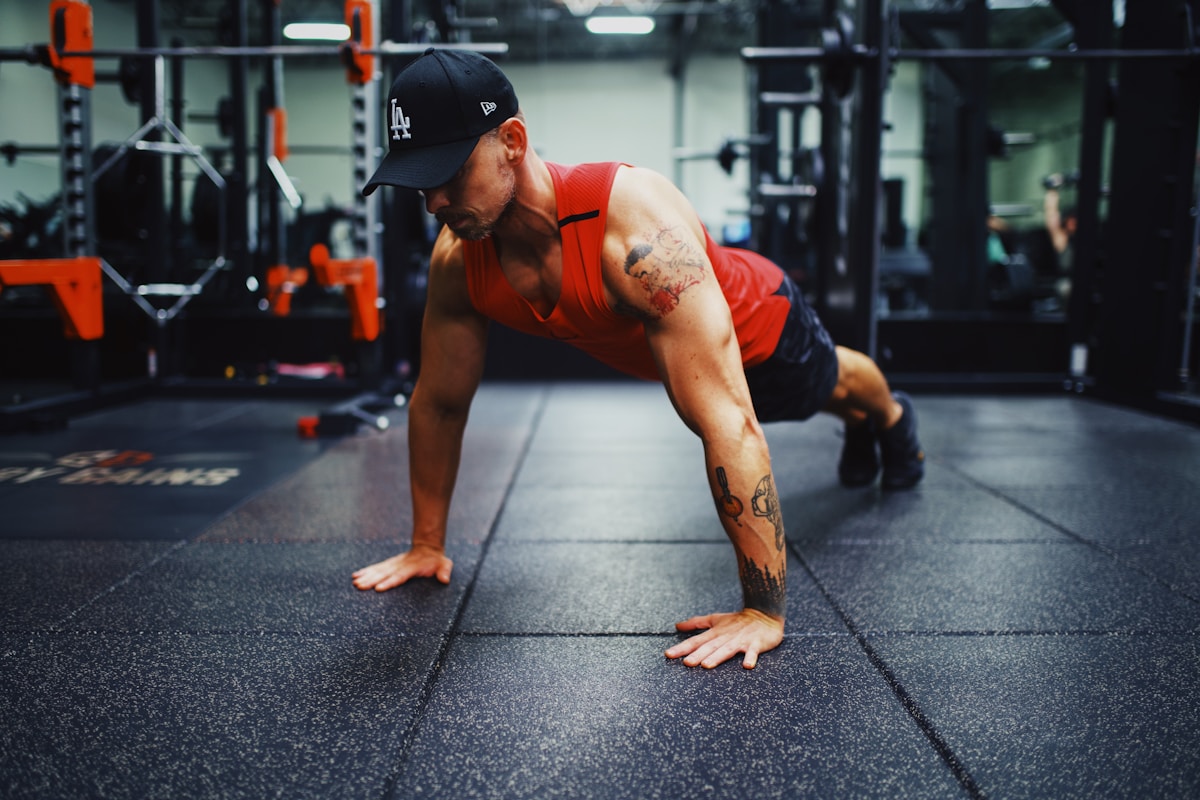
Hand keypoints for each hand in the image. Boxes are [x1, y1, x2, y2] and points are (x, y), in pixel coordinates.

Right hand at [351, 545, 452, 590]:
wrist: (427, 547)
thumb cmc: (436, 560)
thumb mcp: (444, 564)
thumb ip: (444, 571)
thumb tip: (445, 579)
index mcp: (412, 567)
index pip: (400, 576)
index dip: (390, 582)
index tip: (378, 588)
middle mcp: (400, 565)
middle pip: (385, 573)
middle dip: (372, 580)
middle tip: (360, 586)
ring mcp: (394, 564)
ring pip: (378, 570)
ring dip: (366, 576)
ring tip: (355, 582)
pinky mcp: (389, 564)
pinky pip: (376, 567)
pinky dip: (365, 571)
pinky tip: (355, 575)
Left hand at [665, 609, 783, 669]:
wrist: (764, 613)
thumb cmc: (737, 620)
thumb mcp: (715, 619)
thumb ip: (696, 623)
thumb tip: (677, 625)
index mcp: (715, 633)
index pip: (695, 641)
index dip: (681, 648)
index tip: (668, 654)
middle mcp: (725, 637)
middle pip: (709, 647)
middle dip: (698, 655)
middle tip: (687, 663)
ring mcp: (741, 640)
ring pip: (727, 650)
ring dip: (717, 657)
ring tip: (707, 665)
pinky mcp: (756, 644)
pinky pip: (753, 652)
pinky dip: (750, 658)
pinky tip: (747, 666)